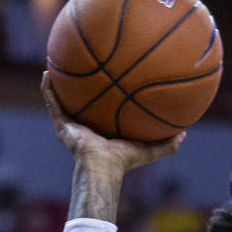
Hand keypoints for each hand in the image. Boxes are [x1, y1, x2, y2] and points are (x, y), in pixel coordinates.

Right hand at [41, 72, 184, 175]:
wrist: (102, 167)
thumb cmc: (124, 161)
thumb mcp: (149, 149)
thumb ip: (167, 143)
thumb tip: (185, 133)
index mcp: (103, 131)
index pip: (103, 111)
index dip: (104, 97)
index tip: (108, 79)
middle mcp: (86, 127)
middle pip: (82, 102)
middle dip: (81, 87)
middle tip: (83, 68)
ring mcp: (71, 126)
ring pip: (63, 101)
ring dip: (59, 84)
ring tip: (55, 64)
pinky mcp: (62, 126)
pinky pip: (53, 104)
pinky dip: (48, 90)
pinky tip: (46, 73)